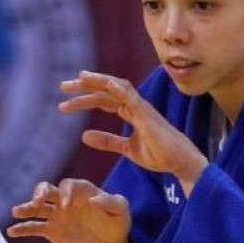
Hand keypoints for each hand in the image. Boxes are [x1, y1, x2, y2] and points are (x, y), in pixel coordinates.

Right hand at [8, 178, 129, 242]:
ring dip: (26, 208)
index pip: (68, 185)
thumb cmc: (117, 222)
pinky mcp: (51, 229)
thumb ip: (111, 203)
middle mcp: (64, 199)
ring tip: (16, 212)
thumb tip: (94, 200)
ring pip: (37, 207)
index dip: (65, 193)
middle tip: (37, 202)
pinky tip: (11, 232)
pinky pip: (34, 227)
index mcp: (81, 190)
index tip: (66, 206)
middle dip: (40, 193)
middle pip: (47, 189)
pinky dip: (22, 229)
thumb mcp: (120, 212)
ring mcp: (55, 214)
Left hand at [60, 71, 207, 192]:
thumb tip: (84, 136)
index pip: (104, 100)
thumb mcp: (126, 149)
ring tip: (79, 79)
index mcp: (130, 111)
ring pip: (117, 87)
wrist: (180, 163)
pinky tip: (107, 85)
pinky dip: (120, 89)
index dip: (85, 98)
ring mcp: (142, 108)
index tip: (64, 102)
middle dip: (85, 87)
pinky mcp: (148, 116)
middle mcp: (135, 105)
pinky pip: (133, 98)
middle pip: (106, 90)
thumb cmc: (158, 154)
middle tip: (63, 87)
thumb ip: (107, 141)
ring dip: (97, 82)